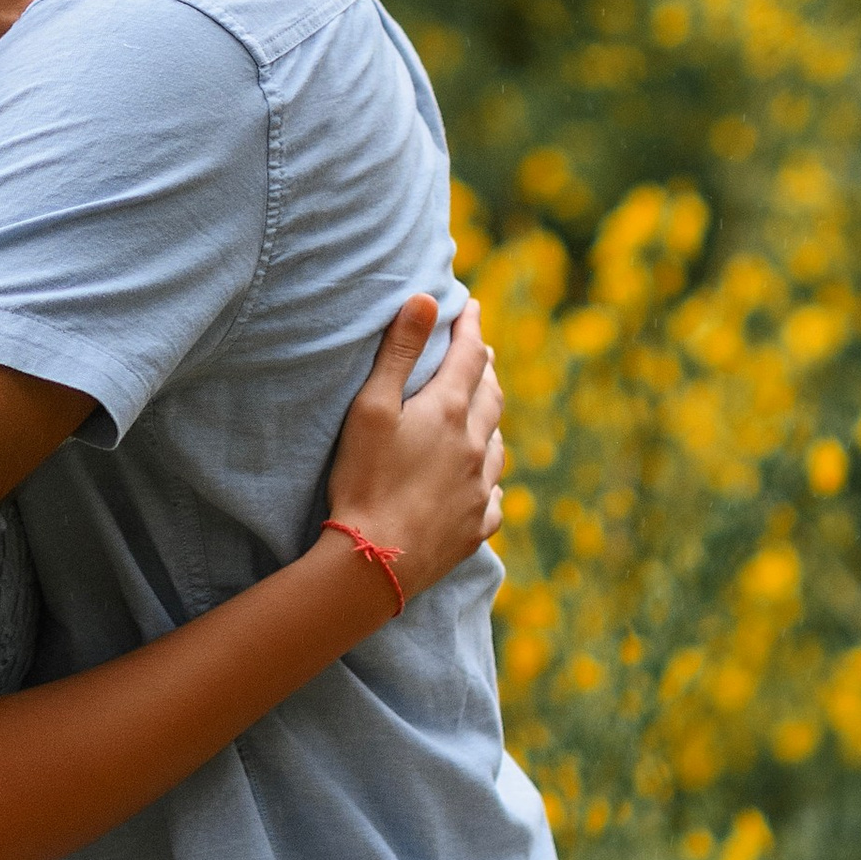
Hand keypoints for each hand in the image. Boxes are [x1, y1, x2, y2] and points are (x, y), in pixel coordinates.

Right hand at [318, 294, 503, 611]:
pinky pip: (493, 495)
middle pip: (490, 397)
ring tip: (483, 413)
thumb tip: (426, 298)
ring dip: (490, 421)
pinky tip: (482, 481)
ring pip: (497, 445)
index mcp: (447, 412)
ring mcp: (479, 489)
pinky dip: (488, 478)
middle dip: (485, 370)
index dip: (471, 327)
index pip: (468, 356)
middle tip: (481, 354)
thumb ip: (399, 351)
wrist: (375, 561)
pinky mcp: (477, 527)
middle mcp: (474, 446)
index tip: (472, 307)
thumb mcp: (371, 408)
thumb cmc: (363, 480)